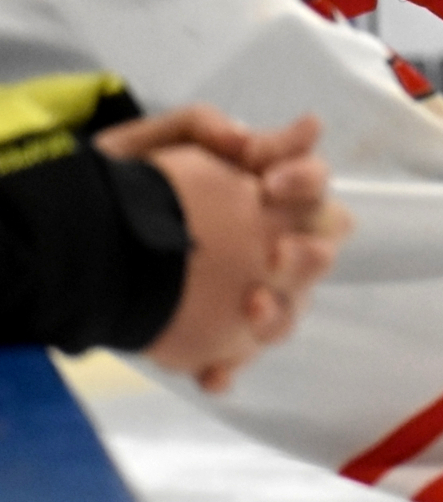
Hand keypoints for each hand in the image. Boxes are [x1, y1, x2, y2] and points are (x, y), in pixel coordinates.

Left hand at [96, 112, 348, 393]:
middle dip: (309, 254)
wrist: (61, 246)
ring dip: (279, 313)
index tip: (268, 183)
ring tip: (249, 306)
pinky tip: (211, 375)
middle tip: (274, 253)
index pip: (313, 185)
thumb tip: (245, 138)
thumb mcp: (149, 145)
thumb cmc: (117, 192)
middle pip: (321, 253)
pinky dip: (228, 369)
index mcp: (262, 199)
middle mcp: (268, 249)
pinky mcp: (211, 340)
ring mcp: (245, 298)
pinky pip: (231, 362)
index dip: (305, 182)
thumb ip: (199, 127)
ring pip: (289, 314)